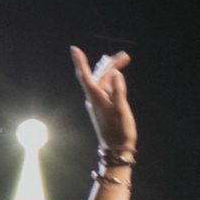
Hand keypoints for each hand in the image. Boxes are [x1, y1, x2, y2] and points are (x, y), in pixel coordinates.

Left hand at [72, 45, 135, 160]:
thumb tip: (116, 73)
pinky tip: (114, 79)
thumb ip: (118, 91)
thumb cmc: (119, 131)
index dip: (80, 61)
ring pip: (102, 82)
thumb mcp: (121, 110)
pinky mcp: (103, 107)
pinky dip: (110, 80)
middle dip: (110, 64)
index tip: (74, 49)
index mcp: (96, 97)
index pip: (85, 75)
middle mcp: (94, 98)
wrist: (116, 149)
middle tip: (126, 56)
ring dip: (111, 71)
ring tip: (120, 61)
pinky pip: (104, 89)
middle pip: (98, 76)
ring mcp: (98, 103)